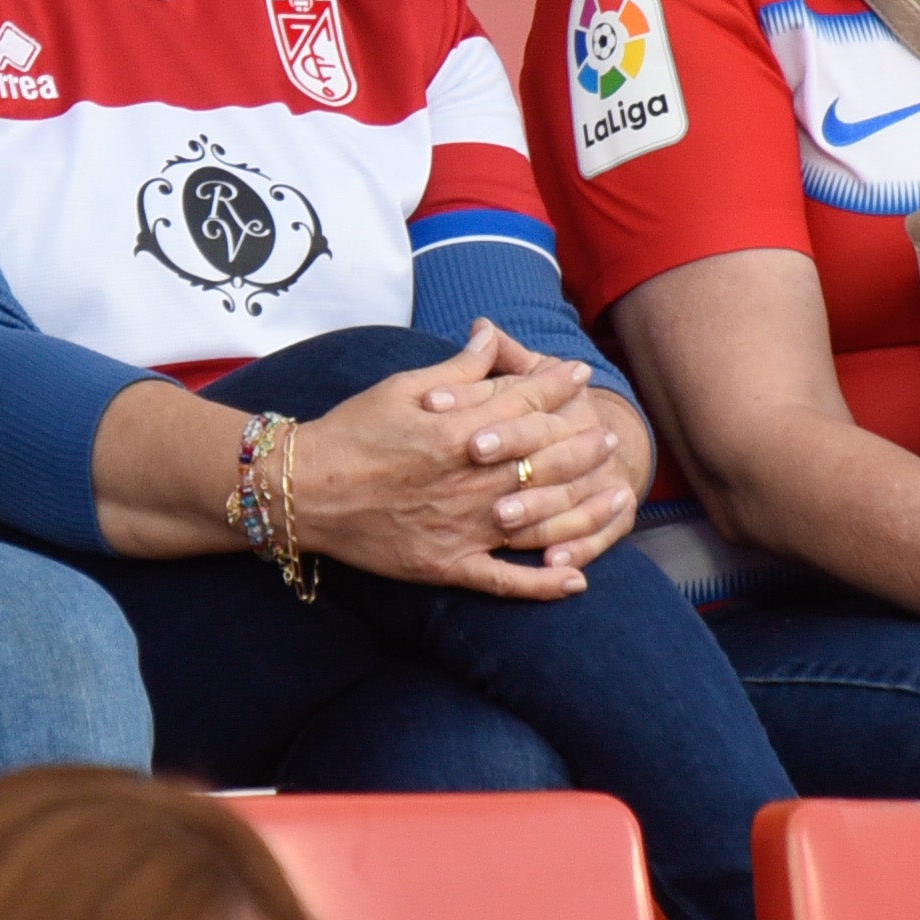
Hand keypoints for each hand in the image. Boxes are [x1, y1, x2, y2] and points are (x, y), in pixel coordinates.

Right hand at [289, 329, 624, 601]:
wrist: (303, 490)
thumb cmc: (350, 432)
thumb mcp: (401, 386)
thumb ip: (457, 368)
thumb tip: (491, 334)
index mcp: (459, 430)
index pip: (525, 403)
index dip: (558, 386)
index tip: (581, 375)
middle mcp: (470, 478)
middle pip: (546, 459)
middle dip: (584, 444)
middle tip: (611, 437)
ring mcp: (463, 526)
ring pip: (541, 519)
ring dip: (585, 510)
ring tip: (617, 497)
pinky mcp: (447, 564)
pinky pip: (505, 581)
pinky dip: (543, 584)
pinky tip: (576, 580)